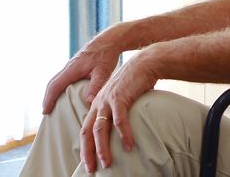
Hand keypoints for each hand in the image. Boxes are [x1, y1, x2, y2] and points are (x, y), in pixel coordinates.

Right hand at [42, 36, 120, 114]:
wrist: (109, 40)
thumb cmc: (106, 55)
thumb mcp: (103, 72)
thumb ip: (96, 86)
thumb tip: (88, 101)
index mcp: (72, 69)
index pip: (55, 86)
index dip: (49, 99)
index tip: (44, 111)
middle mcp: (69, 67)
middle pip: (52, 83)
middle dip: (47, 97)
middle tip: (45, 111)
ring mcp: (71, 65)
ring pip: (56, 79)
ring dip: (52, 91)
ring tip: (51, 104)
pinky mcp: (75, 64)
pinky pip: (62, 77)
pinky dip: (58, 86)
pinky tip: (63, 92)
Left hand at [79, 55, 158, 172]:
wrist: (144, 64)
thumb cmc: (134, 84)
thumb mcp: (120, 99)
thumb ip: (116, 113)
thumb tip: (118, 131)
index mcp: (97, 104)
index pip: (86, 129)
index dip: (85, 147)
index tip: (88, 162)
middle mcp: (99, 103)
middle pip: (88, 131)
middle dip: (88, 152)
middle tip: (92, 169)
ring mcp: (108, 100)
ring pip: (101, 128)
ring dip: (103, 147)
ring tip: (107, 162)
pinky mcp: (120, 97)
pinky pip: (120, 120)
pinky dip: (124, 134)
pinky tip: (129, 145)